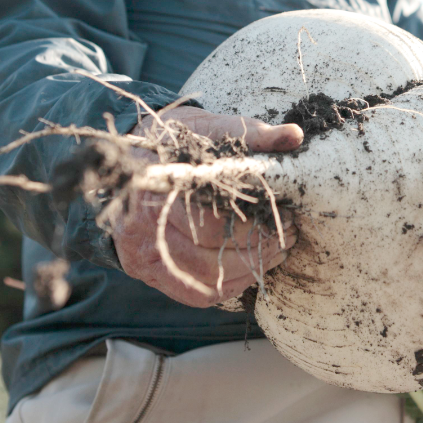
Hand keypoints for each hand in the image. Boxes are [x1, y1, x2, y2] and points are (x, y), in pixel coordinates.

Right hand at [112, 107, 302, 307]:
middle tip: (286, 234)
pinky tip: (249, 268)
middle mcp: (143, 226)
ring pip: (204, 279)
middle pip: (208, 253)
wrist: (129, 162)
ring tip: (276, 250)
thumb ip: (252, 134)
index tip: (283, 213)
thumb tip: (293, 136)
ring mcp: (144, 254)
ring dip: (248, 269)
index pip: (210, 219)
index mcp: (156, 186)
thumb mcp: (209, 128)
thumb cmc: (173, 145)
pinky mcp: (150, 272)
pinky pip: (195, 294)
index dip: (254, 221)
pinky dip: (228, 285)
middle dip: (256, 246)